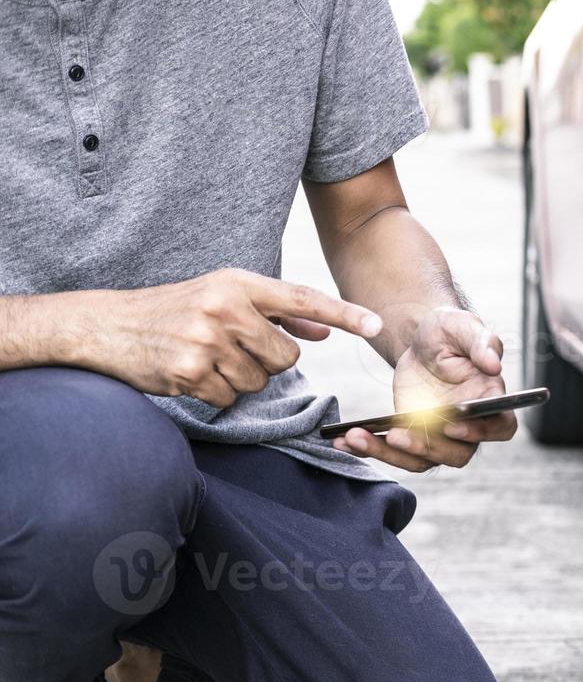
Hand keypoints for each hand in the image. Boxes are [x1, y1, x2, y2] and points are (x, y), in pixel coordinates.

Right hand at [82, 268, 381, 407]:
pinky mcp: (189, 371)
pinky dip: (213, 394)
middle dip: (266, 361)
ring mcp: (206, 340)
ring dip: (237, 379)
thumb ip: (276, 313)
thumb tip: (322, 330)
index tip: (376, 325)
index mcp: (238, 283)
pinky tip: (189, 374)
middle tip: (229, 348)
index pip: (303, 298)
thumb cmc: (176, 310)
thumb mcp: (224, 297)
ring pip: (259, 381)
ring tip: (204, 358)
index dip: (343, 315)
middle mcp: (225, 307)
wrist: (106, 325)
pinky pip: (228, 398)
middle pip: (287, 357)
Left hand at [332, 307, 515, 471]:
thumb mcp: (462, 327)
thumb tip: (494, 364)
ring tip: (355, 438)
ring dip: (389, 454)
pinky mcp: (412, 436)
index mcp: (490, 400)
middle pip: (457, 453)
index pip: (500, 427)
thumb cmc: (449, 331)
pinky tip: (343, 440)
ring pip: (422, 459)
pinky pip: (394, 452)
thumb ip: (482, 342)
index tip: (451, 424)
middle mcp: (469, 426)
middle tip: (395, 434)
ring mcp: (439, 436)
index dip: (481, 432)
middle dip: (426, 447)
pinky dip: (370, 449)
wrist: (420, 339)